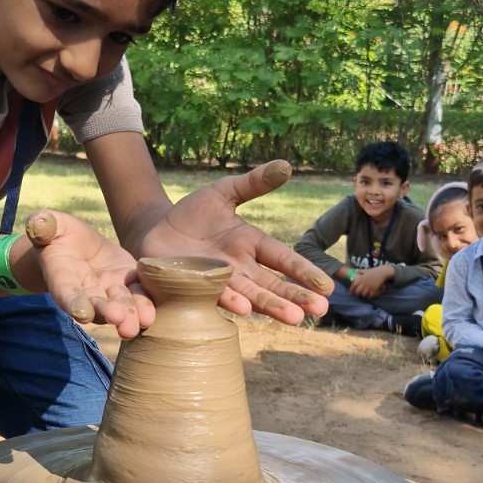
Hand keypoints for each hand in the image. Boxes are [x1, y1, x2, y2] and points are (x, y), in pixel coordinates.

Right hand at [21, 211, 153, 339]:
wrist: (76, 246)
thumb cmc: (57, 235)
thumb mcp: (49, 225)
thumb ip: (43, 225)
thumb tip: (38, 223)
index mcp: (62, 278)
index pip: (66, 293)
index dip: (73, 303)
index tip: (82, 313)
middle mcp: (86, 291)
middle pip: (97, 306)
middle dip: (109, 313)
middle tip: (120, 320)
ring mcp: (108, 290)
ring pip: (120, 305)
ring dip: (131, 314)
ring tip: (142, 321)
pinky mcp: (127, 283)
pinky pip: (137, 294)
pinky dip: (146, 303)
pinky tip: (154, 311)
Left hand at [135, 161, 333, 324]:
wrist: (155, 230)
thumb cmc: (193, 213)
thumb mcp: (224, 192)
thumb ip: (254, 183)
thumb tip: (287, 166)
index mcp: (250, 245)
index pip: (283, 259)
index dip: (304, 271)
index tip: (327, 285)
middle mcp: (239, 267)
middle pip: (273, 284)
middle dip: (295, 296)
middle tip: (320, 310)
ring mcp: (217, 279)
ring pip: (250, 295)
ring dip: (271, 306)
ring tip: (294, 317)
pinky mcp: (194, 286)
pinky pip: (213, 295)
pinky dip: (229, 301)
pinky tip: (245, 309)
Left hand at [350, 265, 393, 299]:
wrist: (382, 272)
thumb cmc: (373, 271)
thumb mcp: (365, 270)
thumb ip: (359, 271)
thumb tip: (354, 271)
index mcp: (361, 278)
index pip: (353, 285)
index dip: (351, 290)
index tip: (351, 293)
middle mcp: (364, 283)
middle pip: (357, 292)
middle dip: (357, 294)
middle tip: (358, 295)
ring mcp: (369, 286)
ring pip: (363, 294)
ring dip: (363, 295)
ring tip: (363, 295)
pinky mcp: (374, 289)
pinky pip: (370, 295)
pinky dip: (369, 296)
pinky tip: (369, 296)